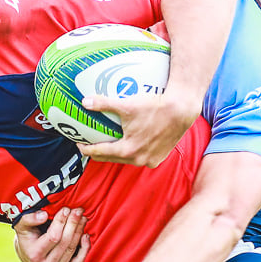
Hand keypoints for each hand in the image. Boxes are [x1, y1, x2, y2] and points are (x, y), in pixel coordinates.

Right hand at [13, 207, 89, 261]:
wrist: (28, 256)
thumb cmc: (27, 238)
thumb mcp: (22, 226)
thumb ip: (29, 218)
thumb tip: (43, 215)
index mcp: (34, 255)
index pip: (53, 237)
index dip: (61, 222)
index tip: (66, 209)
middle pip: (65, 242)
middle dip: (72, 224)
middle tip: (78, 210)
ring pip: (72, 248)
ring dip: (79, 231)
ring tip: (82, 218)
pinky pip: (80, 261)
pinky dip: (85, 247)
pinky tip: (85, 235)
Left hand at [78, 93, 196, 167]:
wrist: (181, 110)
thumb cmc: (154, 107)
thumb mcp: (126, 104)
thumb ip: (104, 104)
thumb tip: (85, 101)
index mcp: (127, 150)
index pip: (100, 152)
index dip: (86, 149)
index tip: (79, 144)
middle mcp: (138, 159)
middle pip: (111, 158)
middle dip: (99, 152)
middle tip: (91, 144)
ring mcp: (150, 160)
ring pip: (127, 159)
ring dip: (116, 153)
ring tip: (109, 144)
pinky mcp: (159, 158)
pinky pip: (141, 157)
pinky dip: (133, 152)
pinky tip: (130, 143)